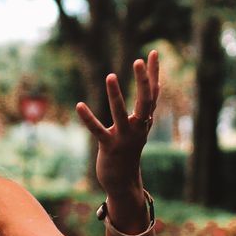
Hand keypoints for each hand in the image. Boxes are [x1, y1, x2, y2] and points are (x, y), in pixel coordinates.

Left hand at [74, 49, 160, 195]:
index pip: (153, 94)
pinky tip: (79, 105)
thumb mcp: (140, 128)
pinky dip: (89, 119)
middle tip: (137, 61)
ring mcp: (124, 138)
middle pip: (145, 102)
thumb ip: (145, 108)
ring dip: (115, 95)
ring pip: (122, 114)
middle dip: (143, 81)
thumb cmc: (129, 150)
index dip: (154, 74)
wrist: (123, 182)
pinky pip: (98, 131)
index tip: (152, 53)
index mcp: (145, 121)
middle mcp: (138, 128)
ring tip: (110, 75)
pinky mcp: (109, 148)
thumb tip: (156, 86)